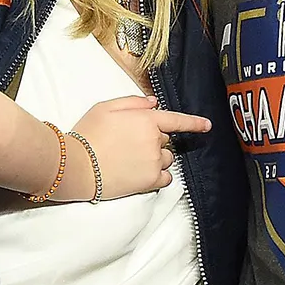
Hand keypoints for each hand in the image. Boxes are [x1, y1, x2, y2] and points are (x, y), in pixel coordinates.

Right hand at [67, 96, 209, 200]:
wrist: (77, 165)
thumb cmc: (88, 134)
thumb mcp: (106, 107)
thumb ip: (133, 102)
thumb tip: (153, 103)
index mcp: (146, 119)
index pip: (177, 120)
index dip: (194, 122)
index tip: (207, 125)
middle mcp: (155, 141)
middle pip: (165, 139)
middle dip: (153, 140)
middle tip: (128, 144)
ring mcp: (154, 162)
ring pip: (167, 159)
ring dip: (156, 158)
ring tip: (132, 160)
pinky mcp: (150, 181)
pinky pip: (165, 178)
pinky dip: (158, 175)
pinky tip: (140, 173)